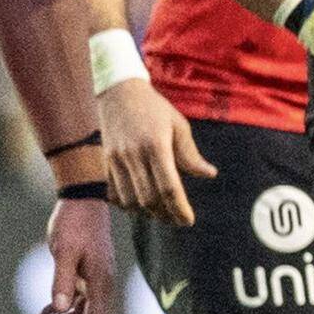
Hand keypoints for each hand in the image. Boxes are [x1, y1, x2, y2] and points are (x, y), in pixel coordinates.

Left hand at [34, 194, 115, 313]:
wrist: (83, 200)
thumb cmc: (74, 224)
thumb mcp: (64, 252)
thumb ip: (62, 281)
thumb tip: (61, 309)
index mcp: (101, 281)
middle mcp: (103, 283)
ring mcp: (97, 278)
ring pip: (85, 310)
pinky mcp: (89, 271)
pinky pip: (80, 298)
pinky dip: (64, 307)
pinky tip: (45, 312)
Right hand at [97, 74, 205, 227]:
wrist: (118, 93)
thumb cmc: (154, 109)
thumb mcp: (178, 126)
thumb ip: (190, 154)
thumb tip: (209, 174)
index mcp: (156, 145)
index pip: (168, 186)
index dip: (179, 207)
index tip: (188, 220)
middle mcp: (133, 155)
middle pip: (148, 198)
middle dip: (165, 214)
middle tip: (177, 219)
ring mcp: (115, 160)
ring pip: (129, 200)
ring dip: (146, 212)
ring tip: (161, 213)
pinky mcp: (104, 162)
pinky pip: (113, 193)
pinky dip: (127, 204)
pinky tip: (139, 204)